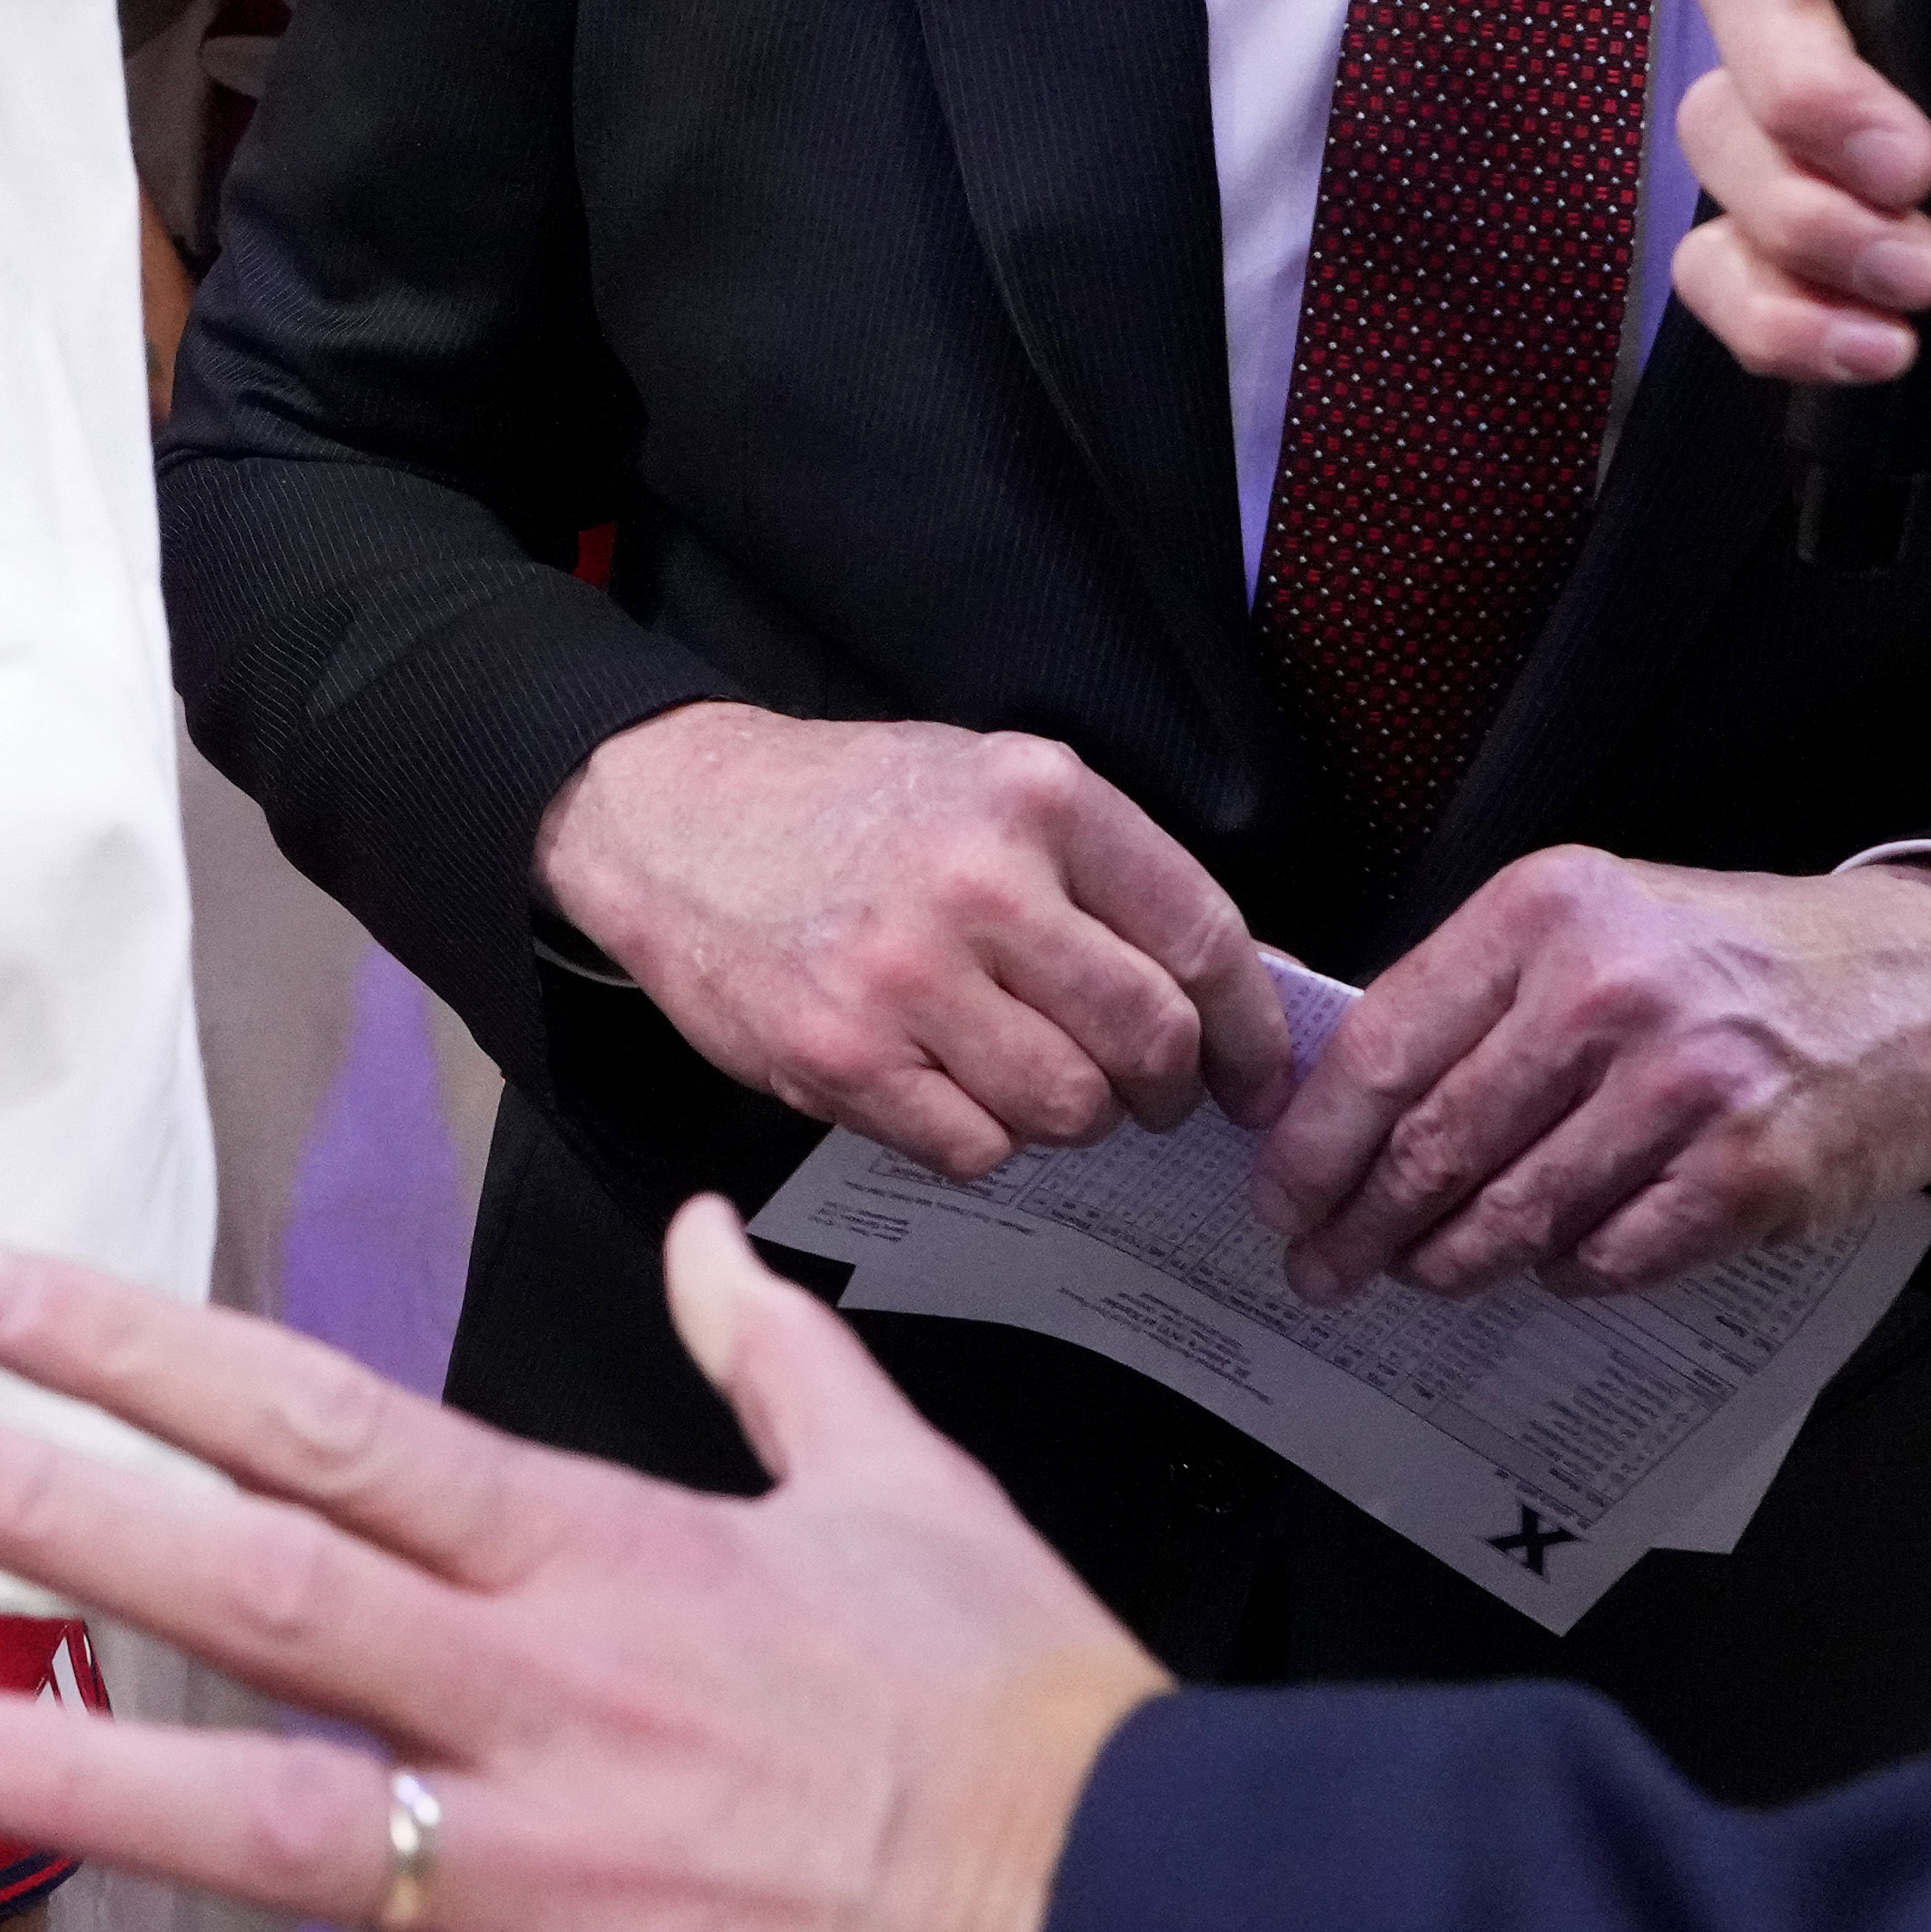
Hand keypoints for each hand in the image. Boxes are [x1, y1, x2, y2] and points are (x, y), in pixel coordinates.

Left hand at [0, 1209, 1163, 1931]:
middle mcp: (539, 1701)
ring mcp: (535, 1870)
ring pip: (254, 1807)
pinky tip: (91, 1907)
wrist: (1129, 1916)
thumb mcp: (906, 1497)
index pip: (323, 1420)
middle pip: (245, 1582)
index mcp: (601, 1557)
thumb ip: (773, 1360)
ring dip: (51, 1758)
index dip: (141, 1352)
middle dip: (35, 1510)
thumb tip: (700, 1234)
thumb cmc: (1014, 1718)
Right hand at [537, 707, 1294, 1178]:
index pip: (1201, 936)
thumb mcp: (989, 783)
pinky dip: (982, 1137)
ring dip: (1071, 1115)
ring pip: (1069, 1108)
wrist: (675, 823)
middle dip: (1167, 1090)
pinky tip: (948, 1085)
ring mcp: (906, 975)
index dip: (1250, 1030)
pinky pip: (975, 1148)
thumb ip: (1100, 873)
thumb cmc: (850, 809)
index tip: (1255, 1078)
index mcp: (1039, 796)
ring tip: (1031, 1076)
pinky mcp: (842, 1057)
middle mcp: (982, 880)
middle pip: (1149, 1038)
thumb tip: (1223, 995)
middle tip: (1150, 1095)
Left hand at [1251, 850, 1930, 1301]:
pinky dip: (1568, 1274)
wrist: (1923, 983)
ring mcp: (1684, 1088)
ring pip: (1516, 1214)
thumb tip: (1349, 1104)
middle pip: (1435, 1144)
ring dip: (1451, 1262)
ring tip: (1418, 1276)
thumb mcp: (1597, 919)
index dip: (1316, 1140)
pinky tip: (1553, 1268)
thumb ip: (1481, 996)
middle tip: (1322, 1269)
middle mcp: (1607, 992)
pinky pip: (1613, 1257)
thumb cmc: (1733, 958)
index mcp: (1546, 912)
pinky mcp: (1750, 1174)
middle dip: (1359, 1224)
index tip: (1277, 1196)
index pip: (1385, 1046)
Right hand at [1672, 0, 1930, 589]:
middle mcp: (1896, 39)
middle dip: (1799, 82)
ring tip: (1930, 283)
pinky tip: (1883, 352)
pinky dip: (1777, 317)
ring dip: (1803, 216)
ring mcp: (1838, 159)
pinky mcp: (1812, 275)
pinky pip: (1715, 270)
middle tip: (1912, 169)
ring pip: (1715, 129)